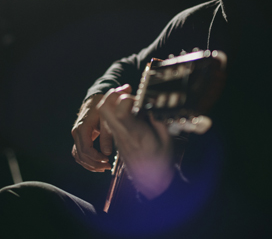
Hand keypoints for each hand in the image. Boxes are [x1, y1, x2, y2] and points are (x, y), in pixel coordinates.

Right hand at [71, 93, 112, 171]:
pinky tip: (96, 164)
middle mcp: (76, 132)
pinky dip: (85, 161)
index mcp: (83, 127)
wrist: (94, 99)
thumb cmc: (102, 107)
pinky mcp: (78, 138)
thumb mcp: (106, 118)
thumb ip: (107, 135)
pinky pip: (78, 153)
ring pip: (78, 155)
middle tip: (107, 167)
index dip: (96, 157)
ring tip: (103, 168)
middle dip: (94, 163)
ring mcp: (76, 135)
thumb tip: (107, 153)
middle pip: (81, 154)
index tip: (107, 160)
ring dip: (89, 164)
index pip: (86, 148)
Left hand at [97, 84, 174, 199]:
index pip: (121, 112)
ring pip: (105, 114)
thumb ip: (158, 119)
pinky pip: (111, 120)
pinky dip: (117, 110)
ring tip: (130, 99)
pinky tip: (131, 111)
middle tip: (126, 90)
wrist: (151, 181)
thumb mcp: (167, 139)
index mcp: (136, 134)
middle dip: (113, 94)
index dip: (127, 99)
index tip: (139, 99)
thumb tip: (151, 104)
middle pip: (104, 109)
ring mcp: (116, 136)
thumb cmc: (161, 161)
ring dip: (114, 101)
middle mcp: (122, 134)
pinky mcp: (116, 138)